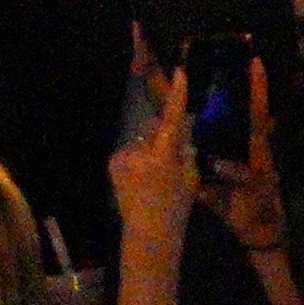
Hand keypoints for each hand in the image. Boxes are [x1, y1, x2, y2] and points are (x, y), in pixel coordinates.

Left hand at [108, 90, 199, 258]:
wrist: (149, 232)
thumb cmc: (177, 208)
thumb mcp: (191, 178)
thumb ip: (186, 151)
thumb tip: (182, 131)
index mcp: (163, 156)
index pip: (173, 120)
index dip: (177, 96)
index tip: (180, 72)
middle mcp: (138, 151)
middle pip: (155, 132)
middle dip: (164, 139)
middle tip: (171, 163)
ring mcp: (122, 156)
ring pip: (142, 143)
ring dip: (150, 152)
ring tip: (155, 178)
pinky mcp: (112, 161)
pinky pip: (131, 152)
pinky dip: (138, 159)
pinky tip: (142, 180)